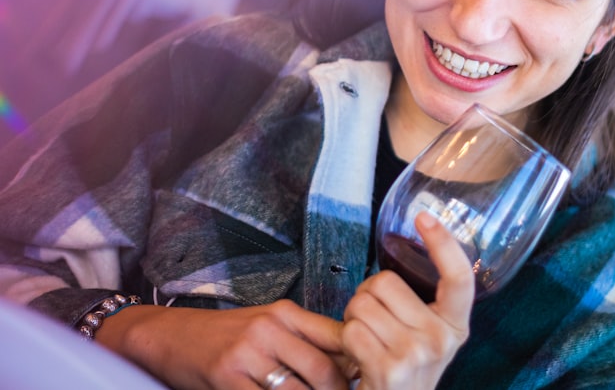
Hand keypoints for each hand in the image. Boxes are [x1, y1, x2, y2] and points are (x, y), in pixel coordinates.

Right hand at [97, 299, 350, 389]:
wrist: (171, 336)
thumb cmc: (227, 335)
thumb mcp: (268, 326)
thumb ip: (305, 340)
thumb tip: (351, 364)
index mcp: (286, 313)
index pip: (338, 338)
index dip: (356, 365)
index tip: (365, 380)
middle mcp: (270, 329)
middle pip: (323, 370)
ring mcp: (247, 354)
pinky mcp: (226, 377)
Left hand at [342, 212, 474, 388]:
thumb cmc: (406, 370)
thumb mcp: (429, 338)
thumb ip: (424, 304)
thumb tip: (406, 249)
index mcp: (456, 325)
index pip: (460, 277)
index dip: (444, 243)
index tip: (425, 217)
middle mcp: (442, 338)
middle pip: (386, 282)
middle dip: (367, 295)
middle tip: (374, 320)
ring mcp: (416, 354)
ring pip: (362, 303)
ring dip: (353, 318)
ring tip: (366, 340)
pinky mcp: (389, 369)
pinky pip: (351, 330)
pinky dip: (345, 339)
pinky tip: (358, 356)